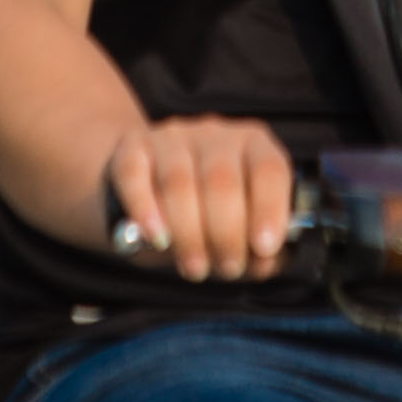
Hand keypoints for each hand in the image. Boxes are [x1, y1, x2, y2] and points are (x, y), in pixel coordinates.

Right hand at [104, 115, 293, 284]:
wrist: (147, 185)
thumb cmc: (207, 213)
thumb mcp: (240, 228)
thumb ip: (257, 248)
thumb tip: (263, 261)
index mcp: (253, 144)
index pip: (269, 168)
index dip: (270, 209)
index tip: (264, 248)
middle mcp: (214, 133)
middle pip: (221, 180)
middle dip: (226, 233)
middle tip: (228, 268)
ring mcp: (171, 137)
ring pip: (179, 182)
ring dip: (189, 233)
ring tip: (195, 268)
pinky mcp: (132, 146)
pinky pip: (135, 176)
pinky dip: (146, 210)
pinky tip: (157, 238)